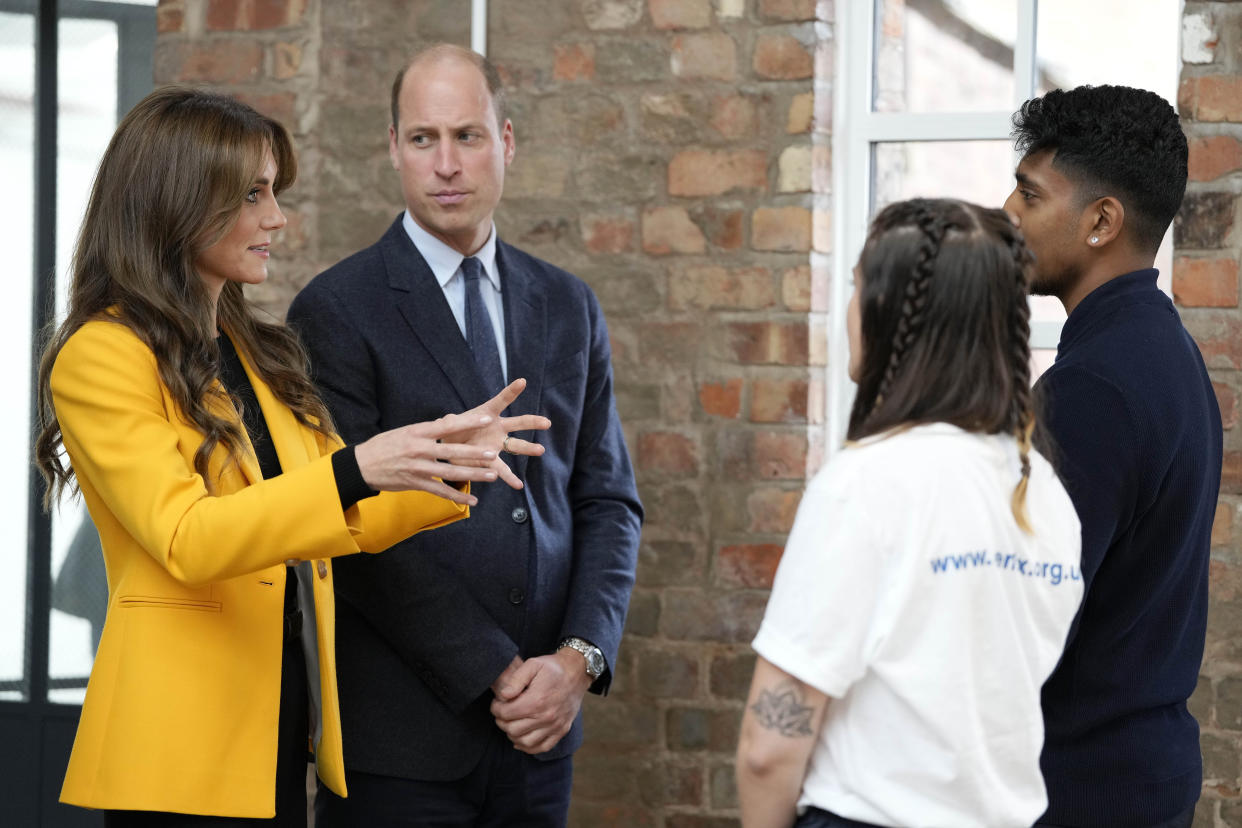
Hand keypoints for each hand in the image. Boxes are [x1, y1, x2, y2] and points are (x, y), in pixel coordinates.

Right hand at [354, 379, 549, 503]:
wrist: (361, 465)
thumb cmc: (384, 446)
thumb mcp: (404, 432)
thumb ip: (426, 430)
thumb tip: (446, 423)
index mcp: (417, 432)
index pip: (447, 426)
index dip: (467, 423)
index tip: (486, 419)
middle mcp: (419, 449)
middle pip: (451, 451)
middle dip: (474, 453)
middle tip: (493, 454)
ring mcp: (418, 468)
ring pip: (450, 472)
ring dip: (472, 475)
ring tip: (492, 476)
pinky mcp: (415, 483)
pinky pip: (440, 490)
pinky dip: (457, 496)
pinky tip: (472, 500)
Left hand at [439, 378, 550, 489]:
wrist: (449, 447)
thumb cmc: (451, 430)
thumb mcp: (449, 423)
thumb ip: (452, 422)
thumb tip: (452, 420)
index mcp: (487, 414)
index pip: (501, 401)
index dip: (511, 391)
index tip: (522, 381)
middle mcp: (497, 428)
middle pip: (518, 423)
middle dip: (532, 422)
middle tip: (546, 423)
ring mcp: (497, 445)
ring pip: (516, 445)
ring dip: (528, 448)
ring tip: (540, 449)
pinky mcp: (491, 461)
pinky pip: (503, 470)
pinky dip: (510, 478)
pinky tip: (518, 485)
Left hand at [489, 649, 591, 754]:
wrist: (577, 672)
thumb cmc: (552, 668)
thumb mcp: (533, 664)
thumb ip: (516, 679)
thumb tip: (503, 696)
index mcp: (537, 700)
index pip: (506, 713)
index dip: (496, 709)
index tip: (497, 703)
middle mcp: (546, 716)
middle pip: (513, 729)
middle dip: (502, 721)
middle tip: (502, 713)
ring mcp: (555, 726)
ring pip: (525, 742)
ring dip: (513, 735)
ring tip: (511, 724)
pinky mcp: (562, 730)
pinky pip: (542, 747)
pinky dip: (529, 747)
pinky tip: (522, 738)